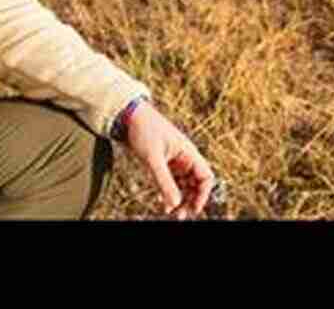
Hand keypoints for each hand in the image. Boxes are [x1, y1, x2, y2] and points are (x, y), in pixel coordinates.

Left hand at [123, 101, 214, 219]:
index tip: (193, 209)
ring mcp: (175, 161)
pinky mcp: (164, 163)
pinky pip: (172, 182)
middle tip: (180, 216)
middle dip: (190, 200)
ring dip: (180, 199)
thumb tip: (174, 204)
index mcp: (189, 153)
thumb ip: (164, 182)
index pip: (205, 177)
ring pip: (184, 184)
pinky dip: (169, 193)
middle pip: (196, 184)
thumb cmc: (144, 130)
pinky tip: (162, 202)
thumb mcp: (153, 159)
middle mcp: (185, 157)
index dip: (203, 194)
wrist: (128, 117)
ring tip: (170, 213)